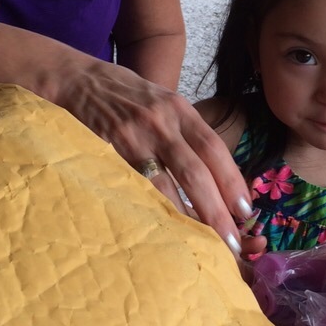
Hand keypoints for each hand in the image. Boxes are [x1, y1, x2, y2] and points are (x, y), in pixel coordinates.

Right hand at [53, 57, 252, 254]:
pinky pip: (133, 188)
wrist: (80, 80)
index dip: (232, 180)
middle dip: (216, 210)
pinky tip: (160, 230)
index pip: (214, 148)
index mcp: (180, 110)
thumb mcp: (164, 103)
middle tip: (232, 242)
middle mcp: (161, 122)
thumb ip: (187, 133)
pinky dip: (149, 210)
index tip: (246, 210)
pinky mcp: (107, 152)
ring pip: (164, 186)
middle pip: (195, 172)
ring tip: (201, 245)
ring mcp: (133, 138)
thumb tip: (216, 177)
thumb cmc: (127, 96)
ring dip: (185, 218)